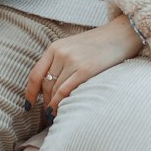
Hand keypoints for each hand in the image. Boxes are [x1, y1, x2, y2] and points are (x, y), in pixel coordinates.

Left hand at [24, 17, 144, 119]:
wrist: (121, 34)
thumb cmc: (99, 43)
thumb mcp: (74, 46)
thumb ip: (60, 60)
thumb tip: (50, 85)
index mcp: (55, 47)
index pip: (35, 74)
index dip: (30, 92)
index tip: (29, 105)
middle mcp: (61, 53)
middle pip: (45, 85)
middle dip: (44, 102)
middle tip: (47, 114)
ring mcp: (73, 61)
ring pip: (54, 90)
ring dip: (52, 106)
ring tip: (55, 116)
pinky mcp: (86, 70)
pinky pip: (65, 91)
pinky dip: (60, 104)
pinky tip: (60, 111)